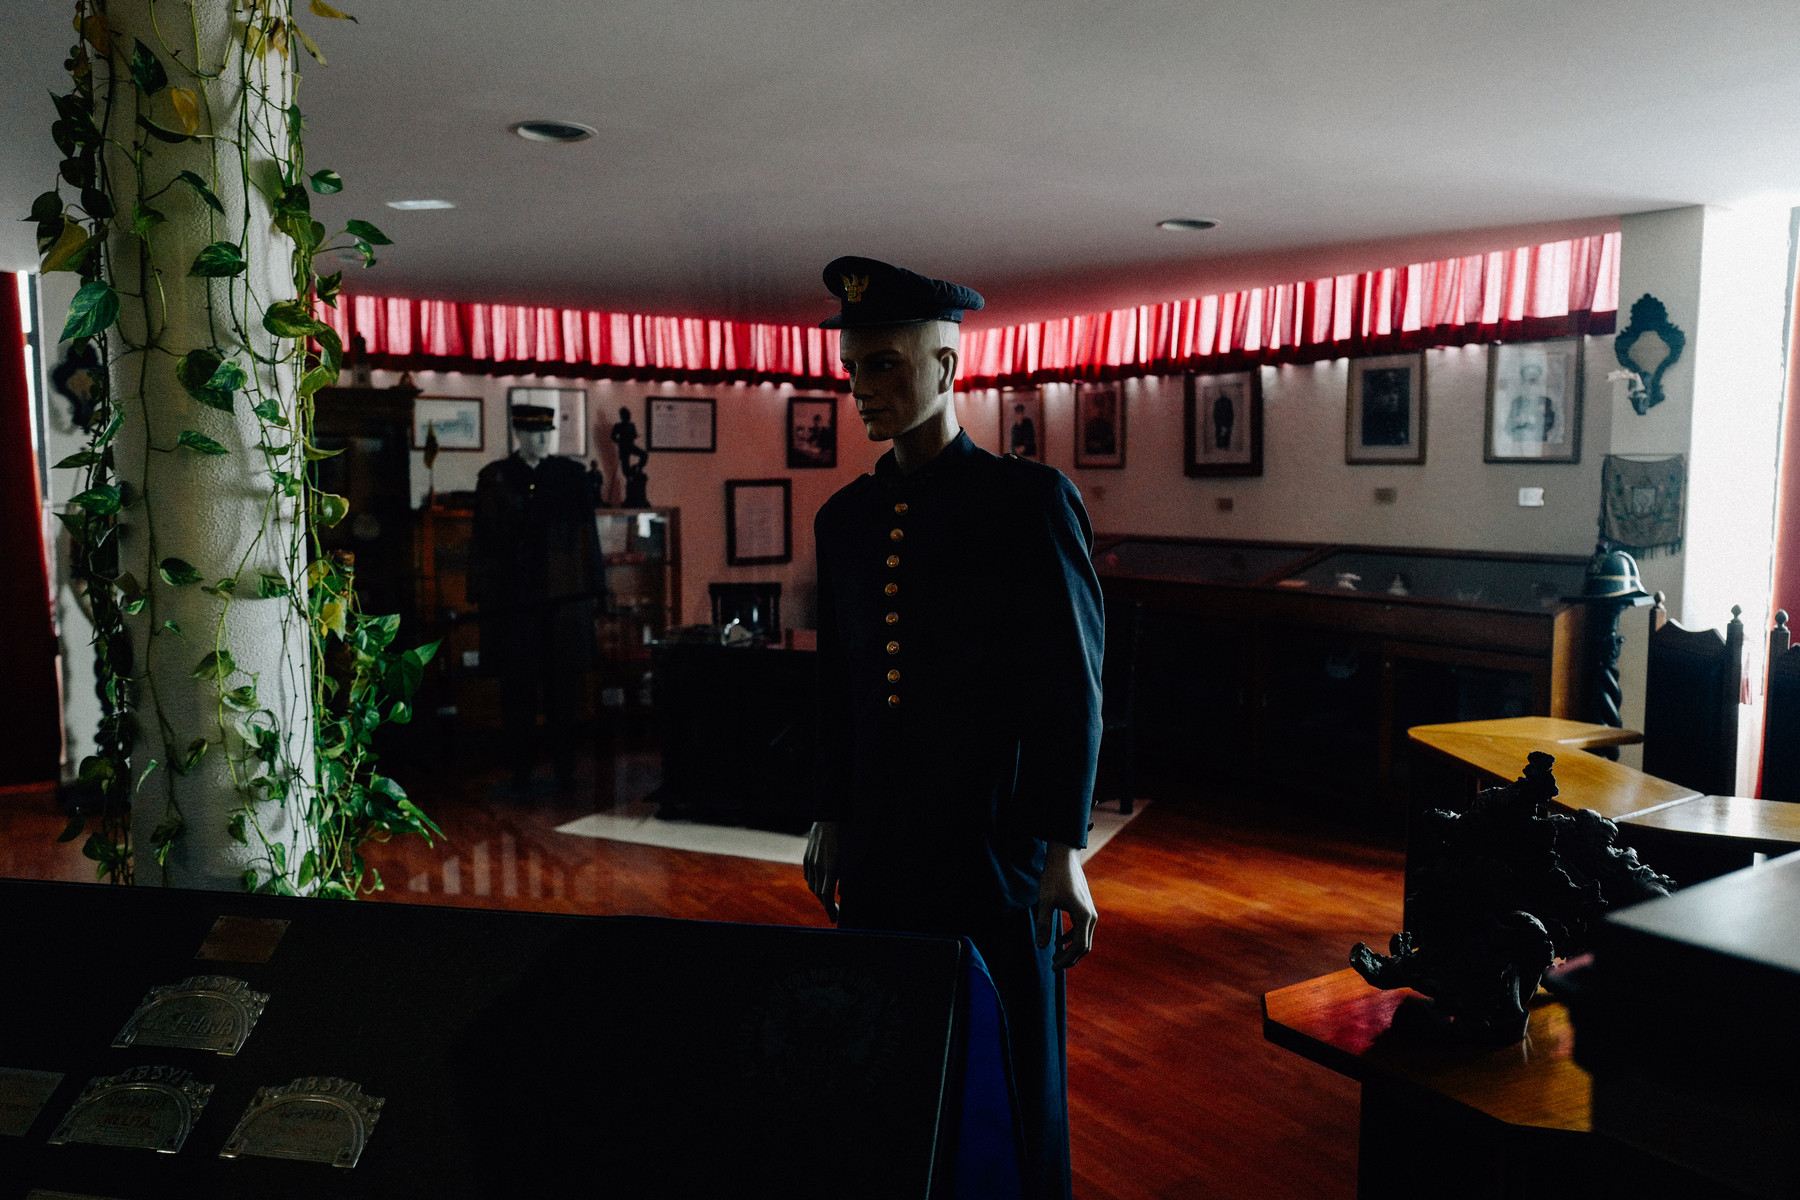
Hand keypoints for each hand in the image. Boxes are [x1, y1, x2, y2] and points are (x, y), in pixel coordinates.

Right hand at [803, 821, 843, 923]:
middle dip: (826, 904)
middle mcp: (818, 866)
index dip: (830, 908)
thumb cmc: (846, 837)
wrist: (829, 819)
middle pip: (818, 893)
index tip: (834, 918)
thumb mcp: (852, 856)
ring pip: (812, 885)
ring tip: (827, 900)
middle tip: (834, 911)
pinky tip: (819, 886)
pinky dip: (813, 884)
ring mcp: (810, 862)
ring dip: (819, 895)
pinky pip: (808, 876)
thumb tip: (842, 893)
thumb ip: (847, 876)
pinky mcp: (807, 858)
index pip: (826, 895)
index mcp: (831, 867)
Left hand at [1035, 843, 1096, 969]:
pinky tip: (1058, 940)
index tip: (1053, 966)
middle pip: (1084, 946)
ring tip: (1055, 956)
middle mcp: (1091, 916)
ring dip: (1071, 949)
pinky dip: (1072, 938)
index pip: (1079, 947)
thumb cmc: (1054, 877)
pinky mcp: (1086, 907)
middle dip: (1070, 958)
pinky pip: (1082, 929)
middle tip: (1053, 965)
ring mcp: (1090, 911)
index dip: (1067, 960)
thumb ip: (1044, 924)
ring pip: (1084, 938)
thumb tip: (1041, 947)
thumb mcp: (1045, 901)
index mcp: (1084, 916)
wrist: (1064, 856)